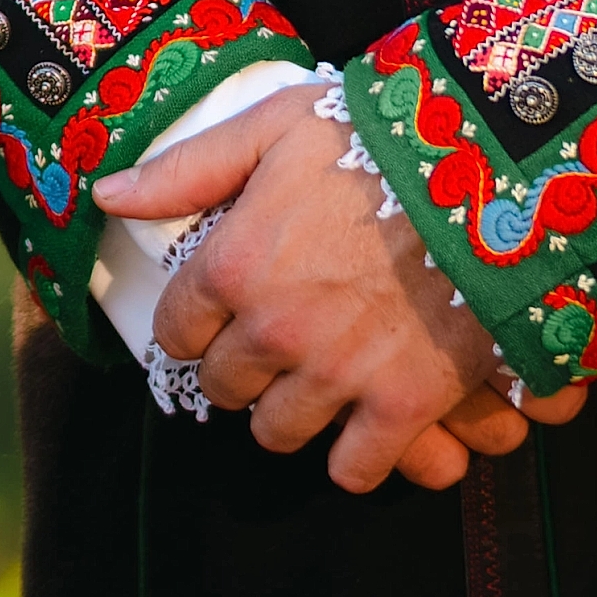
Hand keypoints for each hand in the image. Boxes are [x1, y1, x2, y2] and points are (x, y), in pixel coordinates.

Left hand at [94, 92, 588, 493]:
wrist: (487, 170)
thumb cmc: (377, 138)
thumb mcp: (273, 127)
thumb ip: (188, 168)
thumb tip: (108, 193)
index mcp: (235, 264)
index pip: (178, 330)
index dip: (193, 325)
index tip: (212, 318)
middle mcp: (273, 330)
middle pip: (225, 388)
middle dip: (240, 369)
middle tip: (271, 344)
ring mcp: (337, 373)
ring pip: (279, 433)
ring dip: (291, 412)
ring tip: (314, 381)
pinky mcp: (401, 404)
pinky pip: (355, 469)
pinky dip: (356, 457)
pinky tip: (365, 424)